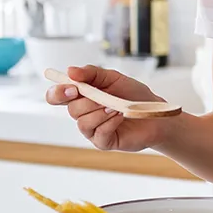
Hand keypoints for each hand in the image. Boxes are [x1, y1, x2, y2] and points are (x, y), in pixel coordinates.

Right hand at [45, 65, 169, 151]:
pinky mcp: (104, 142)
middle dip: (88, 101)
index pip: (57, 96)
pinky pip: (98, 134)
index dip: (57, 93)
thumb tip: (70, 71)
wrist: (155, 113)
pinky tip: (120, 116)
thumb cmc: (134, 95)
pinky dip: (109, 123)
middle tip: (104, 97)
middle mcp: (84, 114)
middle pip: (72, 109)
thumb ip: (91, 73)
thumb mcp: (113, 77)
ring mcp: (93, 130)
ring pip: (83, 123)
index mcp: (82, 96)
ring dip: (100, 112)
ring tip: (116, 107)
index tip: (71, 88)